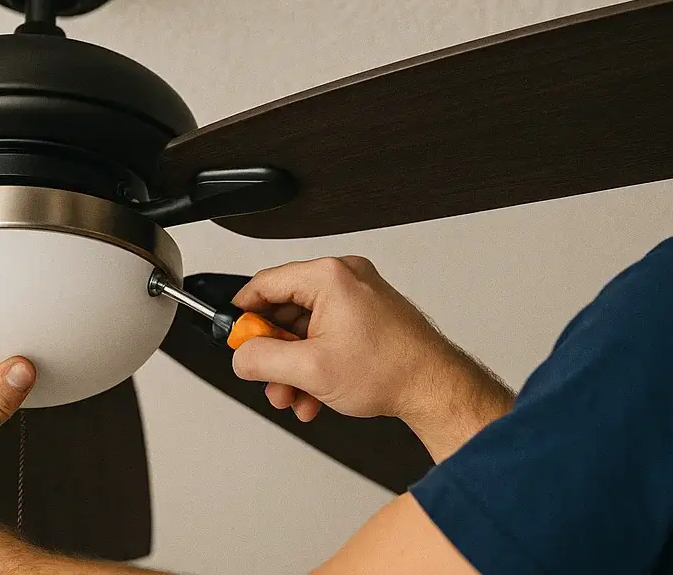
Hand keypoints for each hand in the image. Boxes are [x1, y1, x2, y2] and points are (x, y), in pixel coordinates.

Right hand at [229, 256, 512, 460]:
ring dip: (295, 367)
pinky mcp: (370, 316)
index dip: (244, 313)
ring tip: (294, 397)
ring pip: (307, 329)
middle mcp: (346, 278)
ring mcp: (360, 297)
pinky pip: (328, 335)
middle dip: (275, 353)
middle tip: (267, 377)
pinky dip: (317, 363)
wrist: (437, 389)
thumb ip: (262, 359)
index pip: (266, 283)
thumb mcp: (309, 369)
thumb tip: (240, 356)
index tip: (234, 335)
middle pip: (286, 310)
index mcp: (329, 276)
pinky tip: (315, 396)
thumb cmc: (392, 370)